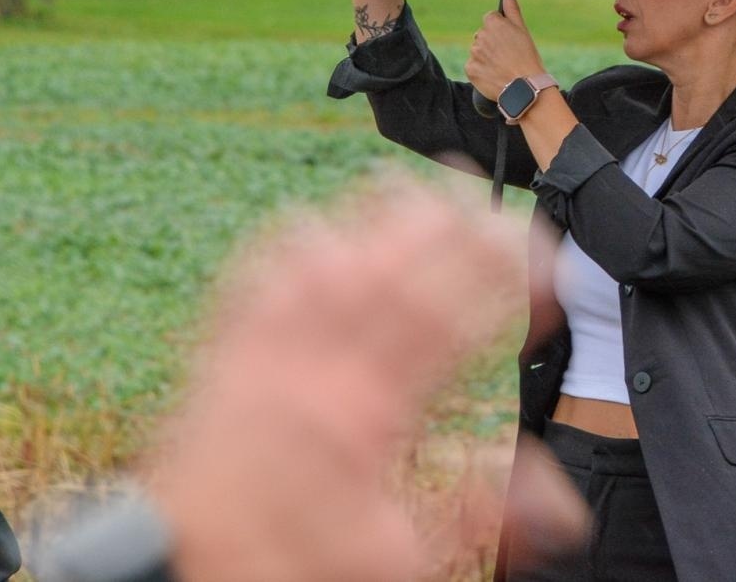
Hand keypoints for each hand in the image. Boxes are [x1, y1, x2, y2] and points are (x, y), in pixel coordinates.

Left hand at [140, 181, 584, 581]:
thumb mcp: (396, 556)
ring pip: (326, 253)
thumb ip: (480, 512)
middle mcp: (311, 366)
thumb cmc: (281, 563)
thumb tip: (557, 503)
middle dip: (452, 226)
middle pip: (391, 267)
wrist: (179, 568)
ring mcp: (261, 349)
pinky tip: (318, 227)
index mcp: (364, 413)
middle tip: (495, 208)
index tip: (539, 266)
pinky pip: (256, 273)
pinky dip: (294, 241)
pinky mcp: (222, 352)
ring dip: (377, 216)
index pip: (448, 319)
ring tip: (423, 191)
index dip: (501, 280)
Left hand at [465, 0, 546, 102]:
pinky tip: (494, 74)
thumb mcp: (522, 30)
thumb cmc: (527, 57)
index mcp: (493, 23)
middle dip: (492, 42)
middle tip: (507, 55)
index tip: (508, 40)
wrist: (525, 87)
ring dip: (486, 56)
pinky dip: (481, 70)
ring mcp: (474, 53)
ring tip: (501, 66)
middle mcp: (480, 36)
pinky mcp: (470, 69)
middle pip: (483, 35)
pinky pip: (473, 66)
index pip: (490, 19)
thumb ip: (512, 7)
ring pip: (478, 50)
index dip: (500, 29)